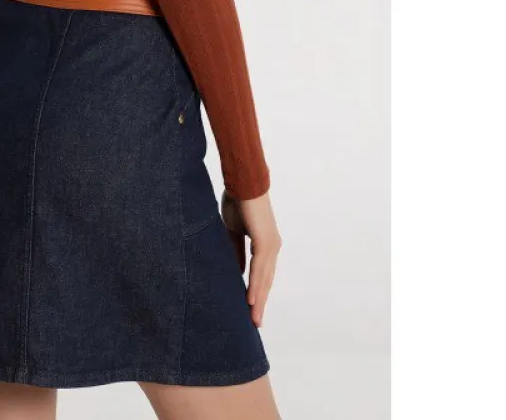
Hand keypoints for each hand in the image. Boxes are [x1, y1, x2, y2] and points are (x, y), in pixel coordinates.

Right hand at [220, 188, 280, 328]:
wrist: (242, 182)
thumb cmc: (238, 201)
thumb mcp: (234, 230)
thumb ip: (236, 250)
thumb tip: (238, 270)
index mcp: (265, 244)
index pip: (262, 274)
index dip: (257, 292)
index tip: (251, 309)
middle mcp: (272, 247)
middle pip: (266, 281)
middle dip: (260, 303)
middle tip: (255, 322)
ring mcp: (270, 245)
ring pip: (264, 279)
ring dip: (258, 300)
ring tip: (253, 319)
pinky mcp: (265, 242)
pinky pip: (259, 269)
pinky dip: (255, 285)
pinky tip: (250, 300)